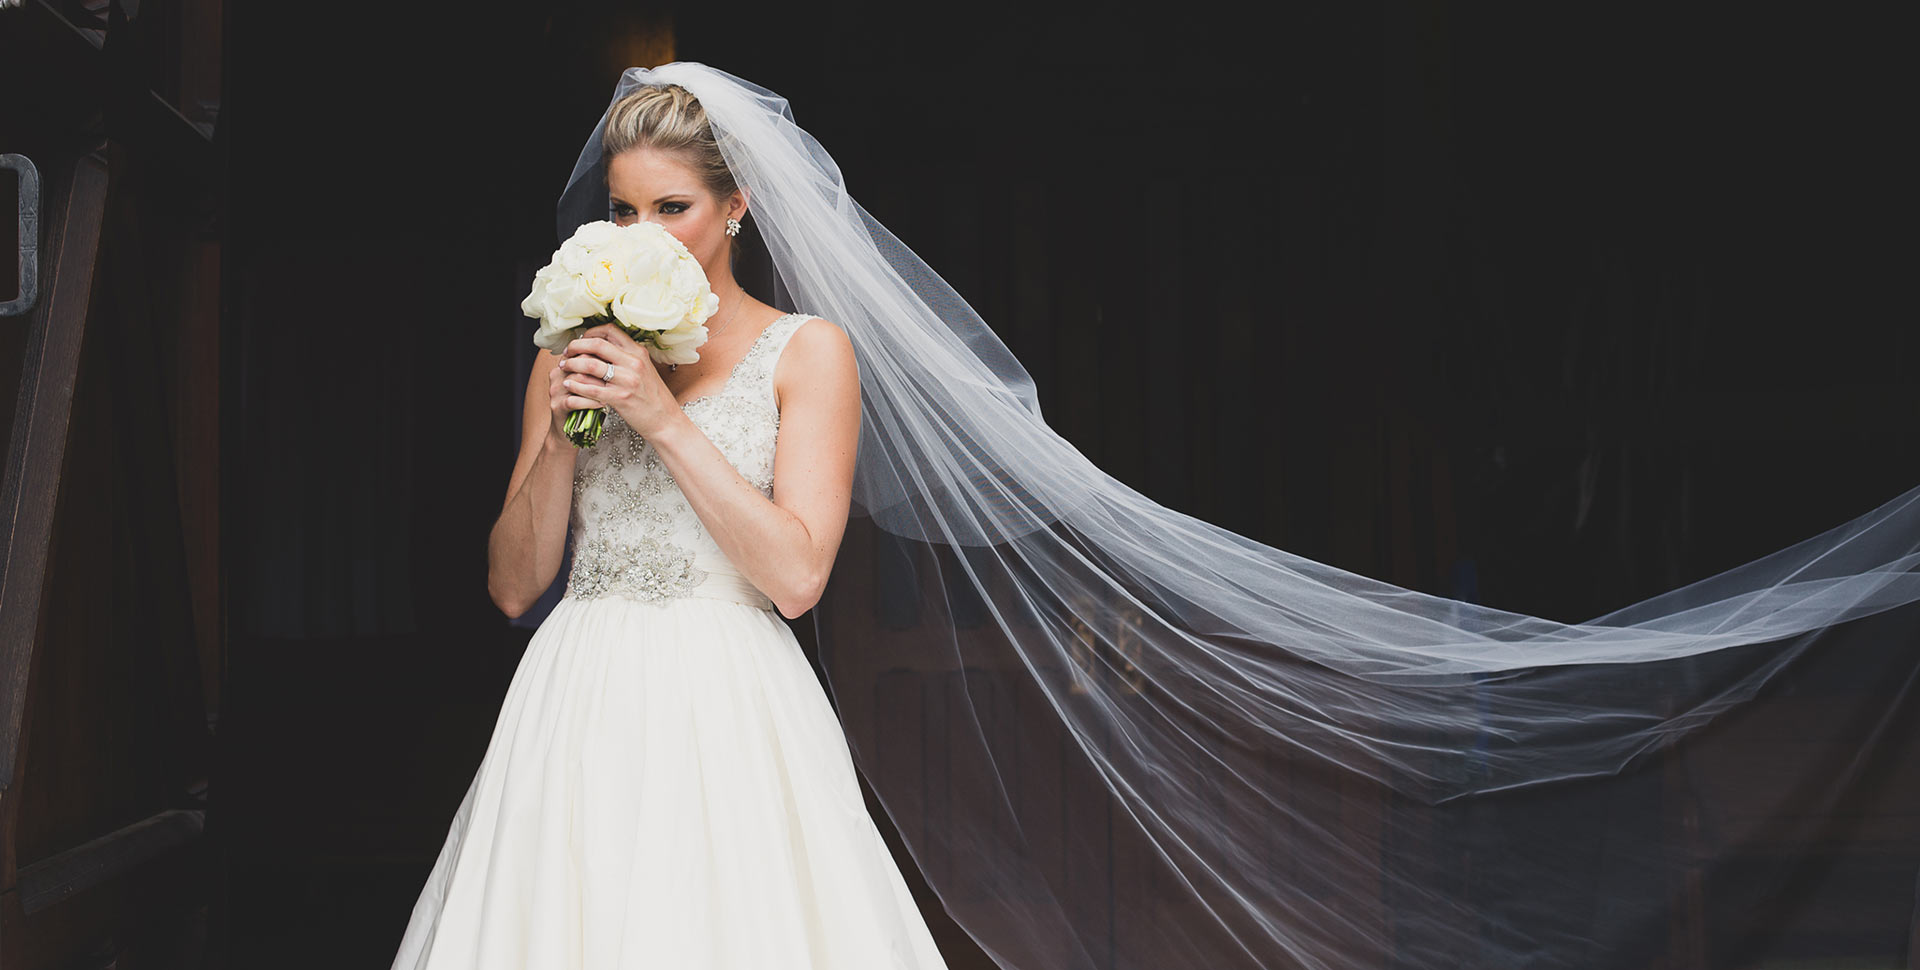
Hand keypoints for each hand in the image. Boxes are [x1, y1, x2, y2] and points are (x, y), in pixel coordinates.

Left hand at [553, 324, 680, 437]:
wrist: (665, 421)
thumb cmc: (654, 397)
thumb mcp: (644, 370)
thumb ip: (626, 357)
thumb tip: (601, 347)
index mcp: (639, 352)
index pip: (610, 330)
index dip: (590, 332)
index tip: (581, 339)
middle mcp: (633, 363)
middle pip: (596, 344)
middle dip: (576, 346)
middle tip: (566, 353)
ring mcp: (627, 380)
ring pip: (590, 365)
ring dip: (572, 365)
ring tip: (564, 368)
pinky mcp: (620, 398)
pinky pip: (590, 388)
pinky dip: (576, 385)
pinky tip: (569, 385)